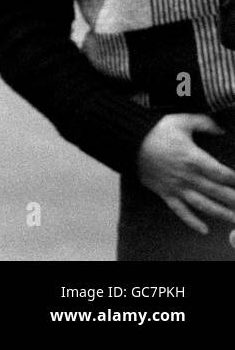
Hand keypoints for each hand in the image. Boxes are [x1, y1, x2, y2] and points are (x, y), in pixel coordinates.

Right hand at [136, 114, 234, 234]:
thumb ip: (203, 123)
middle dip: (233, 199)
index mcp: (193, 158)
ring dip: (221, 213)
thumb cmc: (156, 130)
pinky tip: (204, 230)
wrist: (128, 141)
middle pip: (216, 191)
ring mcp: (176, 187)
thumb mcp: (181, 121)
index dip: (234, 179)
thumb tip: (221, 129)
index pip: (221, 173)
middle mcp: (187, 176)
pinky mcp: (165, 193)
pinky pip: (180, 210)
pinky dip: (192, 221)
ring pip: (203, 204)